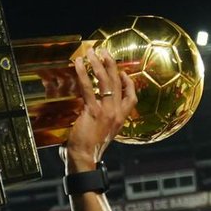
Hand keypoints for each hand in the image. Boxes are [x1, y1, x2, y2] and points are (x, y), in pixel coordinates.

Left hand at [64, 47, 137, 169]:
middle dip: (111, 64)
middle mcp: (117, 114)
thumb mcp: (101, 133)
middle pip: (118, 83)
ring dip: (98, 64)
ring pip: (105, 81)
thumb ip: (101, 120)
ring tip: (92, 52)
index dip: (128, 83)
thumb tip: (92, 108)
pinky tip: (78, 63)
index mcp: (120, 120)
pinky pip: (89, 87)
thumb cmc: (89, 149)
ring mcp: (106, 111)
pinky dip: (83, 73)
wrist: (85, 159)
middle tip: (104, 51)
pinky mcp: (93, 111)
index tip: (122, 73)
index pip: (131, 98)